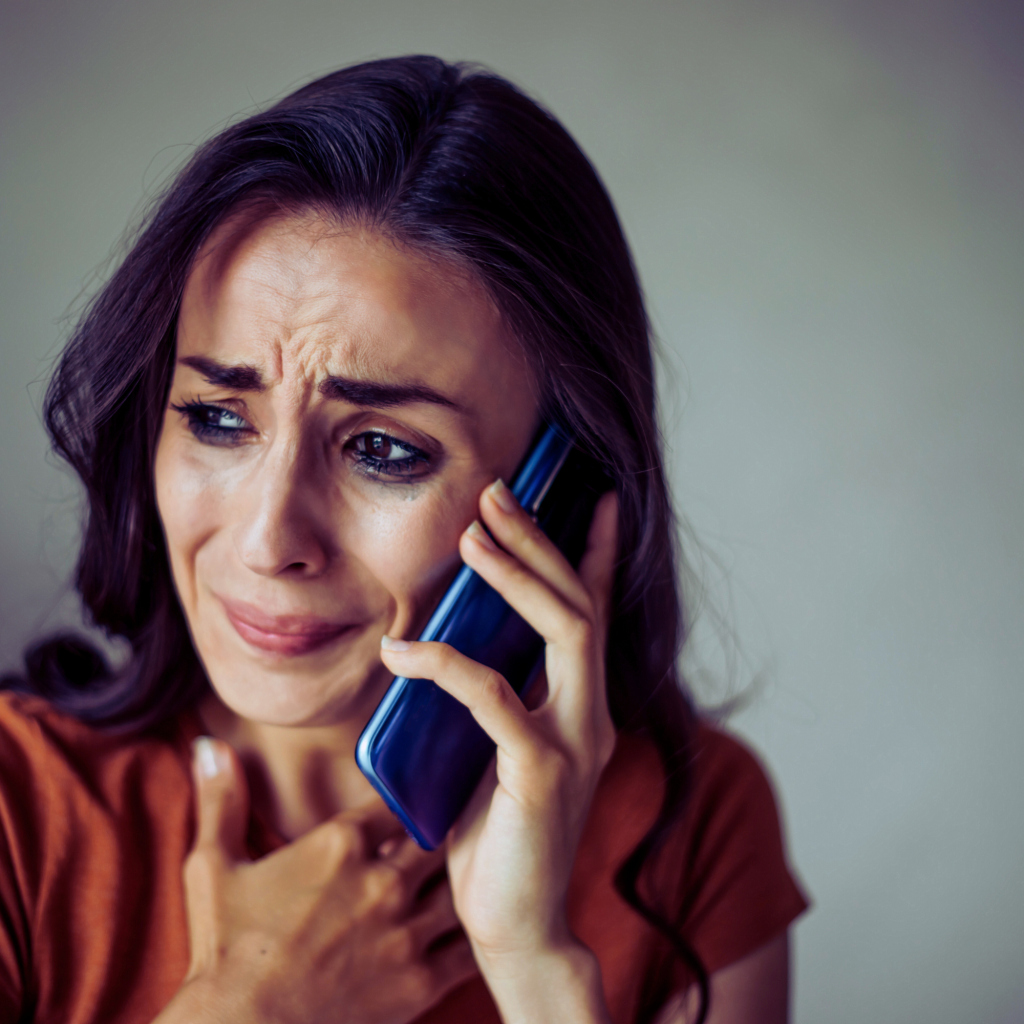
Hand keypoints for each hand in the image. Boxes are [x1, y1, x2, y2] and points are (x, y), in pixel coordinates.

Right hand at [156, 738, 476, 1023]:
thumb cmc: (226, 952)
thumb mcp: (213, 867)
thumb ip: (221, 800)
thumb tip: (209, 745)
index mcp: (340, 844)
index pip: (396, 801)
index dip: (407, 799)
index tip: (414, 800)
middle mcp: (382, 881)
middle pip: (435, 838)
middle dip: (438, 835)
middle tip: (450, 832)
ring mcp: (404, 932)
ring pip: (457, 887)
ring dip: (458, 881)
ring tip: (469, 875)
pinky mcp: (419, 982)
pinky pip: (466, 948)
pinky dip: (473, 935)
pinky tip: (474, 928)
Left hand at [379, 482, 618, 1022]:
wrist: (515, 925)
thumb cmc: (497, 836)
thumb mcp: (496, 750)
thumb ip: (493, 696)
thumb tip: (455, 637)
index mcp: (581, 704)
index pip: (594, 612)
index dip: (595, 552)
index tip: (591, 499)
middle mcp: (591, 713)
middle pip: (580, 603)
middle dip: (541, 541)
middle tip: (498, 493)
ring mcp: (575, 740)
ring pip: (564, 630)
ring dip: (517, 577)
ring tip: (473, 537)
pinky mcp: (542, 771)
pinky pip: (494, 697)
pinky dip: (447, 664)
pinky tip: (401, 650)